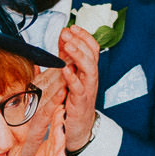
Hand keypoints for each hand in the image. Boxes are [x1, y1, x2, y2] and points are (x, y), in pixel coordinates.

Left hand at [48, 25, 100, 152]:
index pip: (92, 48)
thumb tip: (62, 38)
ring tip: (68, 45)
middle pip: (93, 54)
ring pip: (89, 68)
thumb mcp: (69, 76)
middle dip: (80, 41)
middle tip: (68, 32)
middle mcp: (90, 78)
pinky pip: (79, 88)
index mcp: (88, 70)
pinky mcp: (80, 102)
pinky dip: (72, 77)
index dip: (84, 36)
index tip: (72, 27)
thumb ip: (66, 58)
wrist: (78, 128)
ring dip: (79, 55)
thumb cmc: (73, 102)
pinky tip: (65, 69)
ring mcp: (87, 90)